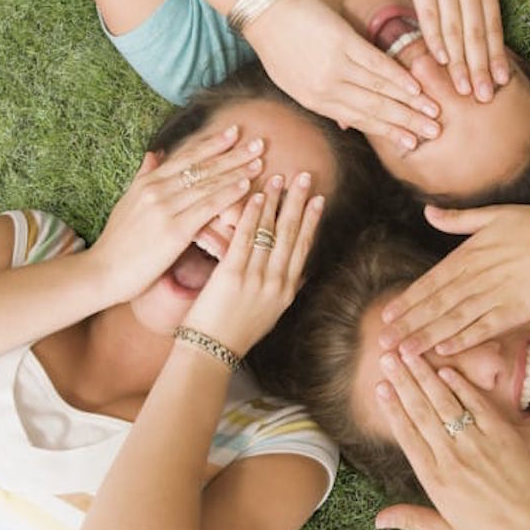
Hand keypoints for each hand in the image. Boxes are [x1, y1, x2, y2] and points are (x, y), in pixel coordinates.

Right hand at [86, 125, 263, 303]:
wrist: (102, 272)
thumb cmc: (117, 243)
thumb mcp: (127, 202)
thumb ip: (144, 177)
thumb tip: (153, 154)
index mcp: (147, 182)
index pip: (186, 156)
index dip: (212, 143)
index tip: (234, 131)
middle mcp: (156, 189)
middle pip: (201, 166)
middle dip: (232, 153)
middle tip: (259, 141)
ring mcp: (164, 208)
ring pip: (207, 183)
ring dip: (236, 170)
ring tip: (260, 160)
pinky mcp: (173, 230)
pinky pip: (206, 207)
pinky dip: (227, 193)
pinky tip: (246, 185)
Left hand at [182, 171, 323, 355]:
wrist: (211, 353)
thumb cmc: (236, 334)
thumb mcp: (269, 314)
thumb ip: (284, 290)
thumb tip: (301, 273)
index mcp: (286, 291)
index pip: (303, 247)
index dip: (312, 220)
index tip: (318, 199)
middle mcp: (276, 282)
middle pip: (292, 234)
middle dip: (300, 202)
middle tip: (306, 177)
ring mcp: (256, 278)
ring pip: (271, 232)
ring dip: (277, 202)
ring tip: (282, 178)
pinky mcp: (232, 275)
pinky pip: (245, 238)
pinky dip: (252, 216)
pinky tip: (256, 197)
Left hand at [243, 0, 441, 149]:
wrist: (265, 12)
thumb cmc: (279, 46)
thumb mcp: (294, 83)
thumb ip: (323, 101)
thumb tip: (347, 123)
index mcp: (316, 102)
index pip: (359, 121)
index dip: (388, 132)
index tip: (410, 143)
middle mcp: (327, 89)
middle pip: (375, 110)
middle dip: (406, 123)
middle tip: (433, 134)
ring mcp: (336, 66)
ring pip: (379, 90)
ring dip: (410, 103)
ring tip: (433, 112)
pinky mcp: (343, 43)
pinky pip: (376, 65)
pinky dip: (397, 77)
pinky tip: (416, 86)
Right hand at [372, 352, 529, 529]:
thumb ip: (412, 519)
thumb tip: (378, 520)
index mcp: (436, 480)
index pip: (407, 436)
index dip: (392, 409)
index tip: (380, 387)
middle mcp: (452, 457)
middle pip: (421, 412)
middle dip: (402, 382)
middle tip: (387, 358)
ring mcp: (477, 443)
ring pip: (445, 403)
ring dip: (425, 376)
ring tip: (410, 354)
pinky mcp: (501, 434)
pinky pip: (477, 404)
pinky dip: (462, 385)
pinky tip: (447, 368)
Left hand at [379, 204, 529, 355]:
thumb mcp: (493, 214)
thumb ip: (457, 219)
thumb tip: (428, 212)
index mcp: (468, 254)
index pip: (430, 282)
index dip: (407, 300)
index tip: (387, 315)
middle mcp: (476, 277)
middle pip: (435, 305)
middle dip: (408, 325)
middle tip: (384, 342)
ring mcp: (494, 296)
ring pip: (454, 320)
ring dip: (428, 337)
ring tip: (405, 352)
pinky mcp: (514, 311)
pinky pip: (484, 328)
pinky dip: (464, 339)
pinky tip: (444, 350)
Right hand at [397, 0, 510, 101]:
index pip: (493, 25)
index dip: (497, 54)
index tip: (502, 80)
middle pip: (476, 34)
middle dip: (481, 68)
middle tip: (484, 97)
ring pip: (454, 29)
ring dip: (459, 62)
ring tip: (463, 88)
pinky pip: (429, 13)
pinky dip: (434, 36)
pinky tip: (439, 59)